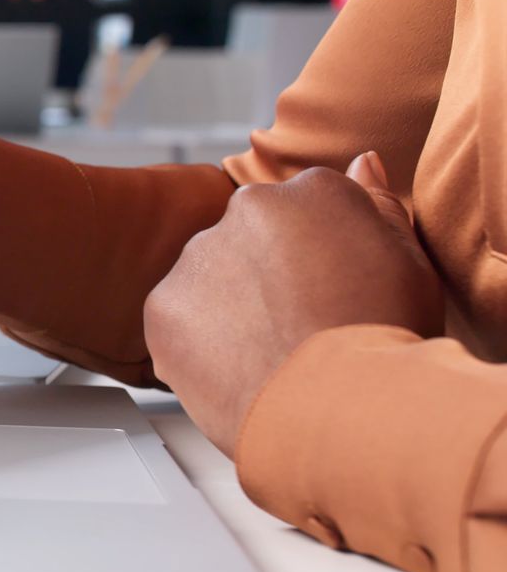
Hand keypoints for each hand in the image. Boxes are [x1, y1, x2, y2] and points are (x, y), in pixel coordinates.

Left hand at [143, 153, 442, 455]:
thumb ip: (378, 207)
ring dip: (229, 310)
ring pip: (210, 279)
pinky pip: (177, 322)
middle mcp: (247, 208)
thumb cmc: (386, 342)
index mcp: (312, 190)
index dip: (321, 261)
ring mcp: (199, 256)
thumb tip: (359, 163)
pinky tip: (237, 371)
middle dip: (268, 279)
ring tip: (271, 356)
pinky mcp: (162, 305)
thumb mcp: (410, 264)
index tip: (332, 294)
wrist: (342, 408)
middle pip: (252, 239)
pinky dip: (198, 348)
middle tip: (300, 329)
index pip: (306, 211)